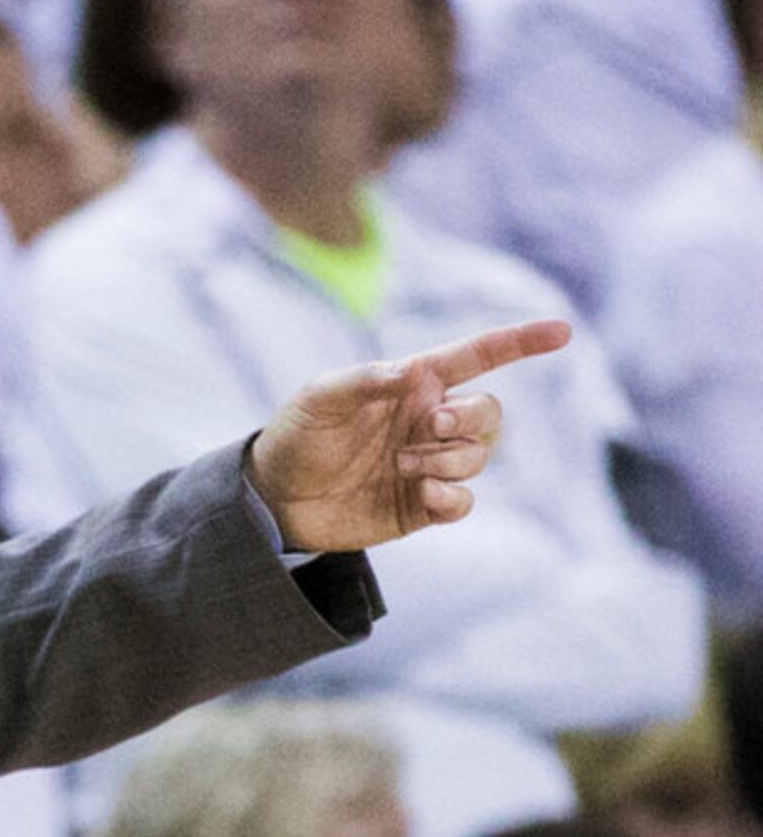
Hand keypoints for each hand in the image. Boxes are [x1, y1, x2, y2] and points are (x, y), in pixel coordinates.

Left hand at [247, 319, 569, 551]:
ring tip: (400, 464)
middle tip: (430, 427)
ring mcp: (430, 463)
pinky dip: (452, 496)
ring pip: (479, 456)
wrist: (275, 498)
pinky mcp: (423, 505)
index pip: (476, 358)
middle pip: (489, 413)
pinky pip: (464, 500)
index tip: (561, 331)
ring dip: (449, 459)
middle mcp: (429, 421)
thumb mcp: (320, 397)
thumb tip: (417, 372)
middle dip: (471, 418)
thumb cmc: (297, 435)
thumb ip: (366, 379)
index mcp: (412, 384)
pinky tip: (421, 492)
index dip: (519, 342)